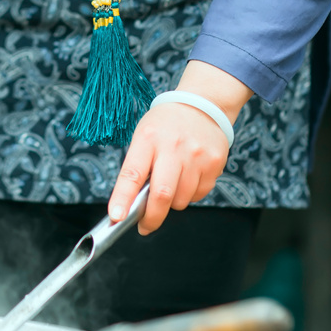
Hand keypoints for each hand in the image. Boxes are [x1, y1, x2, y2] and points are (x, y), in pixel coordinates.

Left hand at [108, 61, 252, 233]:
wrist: (202, 105)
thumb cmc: (166, 125)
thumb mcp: (144, 136)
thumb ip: (138, 167)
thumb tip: (132, 205)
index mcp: (148, 138)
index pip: (132, 173)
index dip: (123, 198)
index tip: (116, 216)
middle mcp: (173, 146)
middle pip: (162, 194)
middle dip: (151, 217)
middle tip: (144, 225)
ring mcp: (196, 156)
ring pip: (181, 200)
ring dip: (172, 202)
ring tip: (172, 181)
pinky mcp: (214, 163)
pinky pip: (198, 195)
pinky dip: (190, 194)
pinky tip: (189, 174)